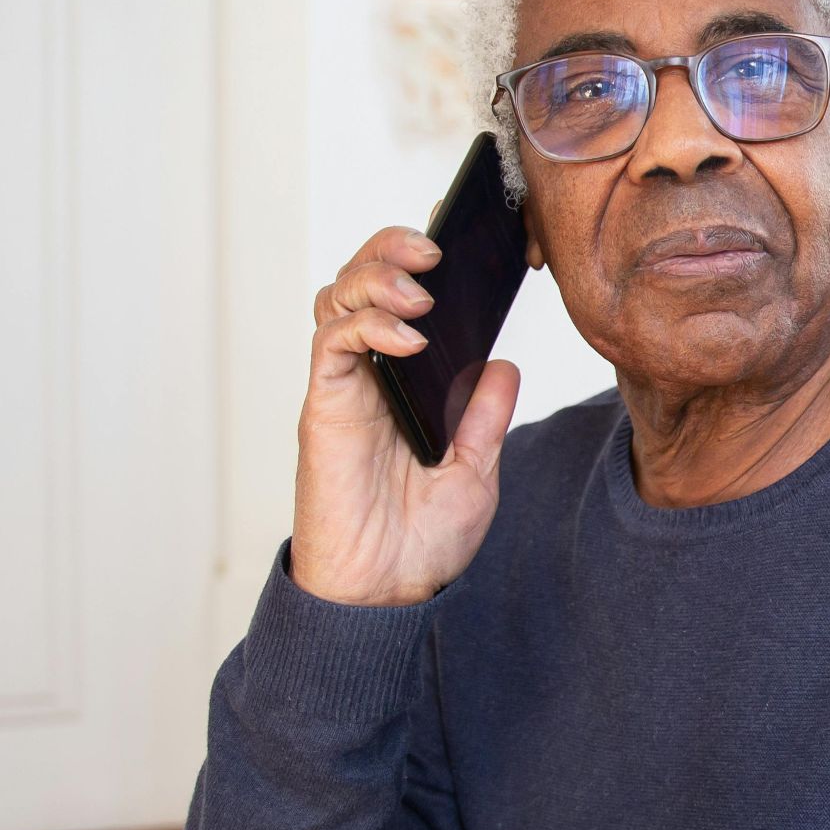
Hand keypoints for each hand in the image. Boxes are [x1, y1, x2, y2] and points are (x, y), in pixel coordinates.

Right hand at [291, 213, 519, 606]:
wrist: (385, 594)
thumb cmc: (421, 541)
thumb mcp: (475, 471)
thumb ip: (485, 417)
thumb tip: (504, 364)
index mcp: (407, 382)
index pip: (404, 300)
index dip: (420, 260)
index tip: (459, 235)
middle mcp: (369, 375)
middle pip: (361, 281)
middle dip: (391, 249)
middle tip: (433, 252)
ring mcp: (344, 388)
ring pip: (338, 298)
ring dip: (378, 277)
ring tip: (423, 292)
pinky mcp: (325, 408)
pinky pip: (331, 344)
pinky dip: (367, 326)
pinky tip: (408, 338)